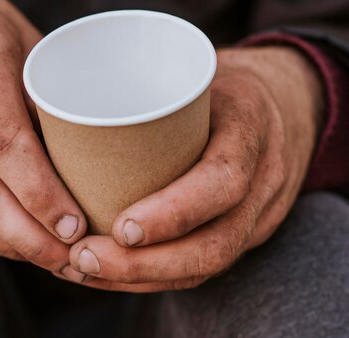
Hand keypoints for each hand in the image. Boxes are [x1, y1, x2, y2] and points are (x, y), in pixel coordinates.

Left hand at [58, 46, 323, 290]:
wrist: (289, 102)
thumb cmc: (225, 83)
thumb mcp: (198, 69)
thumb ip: (147, 88)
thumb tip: (59, 104)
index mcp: (251, 127)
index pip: (223, 181)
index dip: (174, 213)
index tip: (120, 227)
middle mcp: (265, 178)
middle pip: (216, 243)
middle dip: (146, 264)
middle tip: (83, 258)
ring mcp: (263, 210)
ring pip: (210, 264)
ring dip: (144, 279)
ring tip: (85, 270)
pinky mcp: (248, 229)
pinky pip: (207, 265)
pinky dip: (157, 276)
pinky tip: (113, 275)